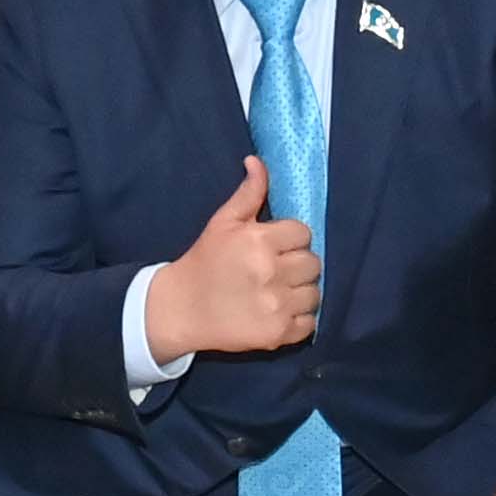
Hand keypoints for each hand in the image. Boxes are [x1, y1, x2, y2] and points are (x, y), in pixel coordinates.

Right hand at [143, 157, 321, 358]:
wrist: (180, 309)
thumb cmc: (204, 261)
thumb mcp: (222, 222)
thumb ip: (248, 192)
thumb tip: (257, 161)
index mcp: (259, 241)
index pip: (303, 233)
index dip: (290, 239)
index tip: (274, 247)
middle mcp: (271, 273)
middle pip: (313, 263)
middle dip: (297, 264)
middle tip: (276, 269)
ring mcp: (276, 306)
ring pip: (315, 293)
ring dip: (301, 292)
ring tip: (278, 291)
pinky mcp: (277, 334)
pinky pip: (310, 323)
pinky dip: (299, 319)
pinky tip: (279, 311)